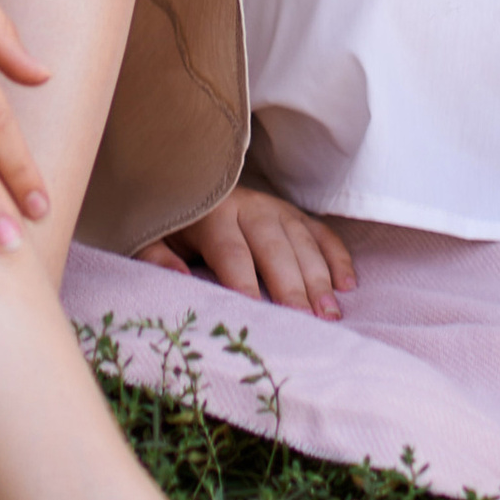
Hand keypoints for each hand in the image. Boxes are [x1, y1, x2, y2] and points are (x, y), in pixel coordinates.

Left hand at [138, 184, 357, 318]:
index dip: (243, 281)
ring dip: (320, 277)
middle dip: (291, 285)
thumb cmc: (171, 222)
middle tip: (306, 321)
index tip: (254, 312)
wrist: (188, 178)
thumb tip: (179, 276)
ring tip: (331, 313)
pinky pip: (321, 232)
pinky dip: (337, 256)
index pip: (231, 251)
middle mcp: (250, 206)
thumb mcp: (152, 236)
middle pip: (274, 247)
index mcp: (213, 213)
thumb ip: (157, 256)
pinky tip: (347, 285)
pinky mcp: (294, 212)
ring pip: (303, 241)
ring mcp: (276, 207)